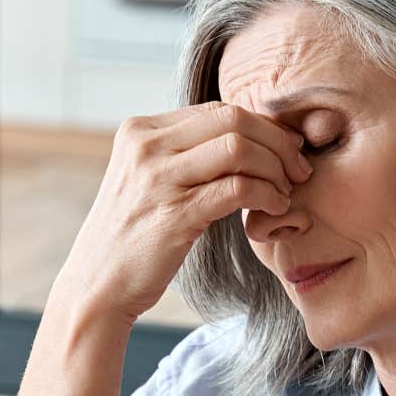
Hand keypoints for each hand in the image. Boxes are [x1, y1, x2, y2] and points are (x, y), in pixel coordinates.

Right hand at [58, 101, 313, 321]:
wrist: (97, 286)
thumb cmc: (132, 237)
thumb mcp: (148, 181)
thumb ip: (183, 154)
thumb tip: (243, 137)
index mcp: (140, 130)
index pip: (217, 109)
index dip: (261, 125)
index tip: (285, 149)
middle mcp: (145, 146)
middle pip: (232, 119)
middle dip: (277, 141)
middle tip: (298, 168)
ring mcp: (158, 179)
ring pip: (239, 148)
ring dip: (276, 168)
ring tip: (286, 191)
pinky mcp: (174, 214)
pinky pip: (237, 188)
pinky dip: (267, 194)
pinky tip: (275, 207)